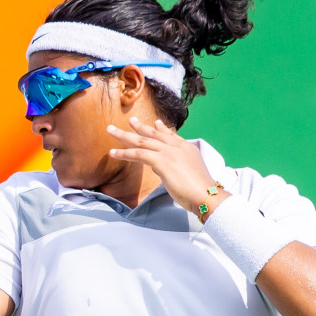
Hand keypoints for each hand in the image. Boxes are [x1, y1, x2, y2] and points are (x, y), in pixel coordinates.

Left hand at [106, 116, 227, 217]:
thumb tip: (163, 167)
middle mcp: (177, 147)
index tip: (155, 123)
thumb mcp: (190, 173)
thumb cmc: (199, 191)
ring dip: (124, 136)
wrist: (206, 194)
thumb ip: (177, 167)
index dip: (161, 129)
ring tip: (110, 130)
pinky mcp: (161, 161)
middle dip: (140, 127)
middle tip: (130, 120)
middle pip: (154, 135)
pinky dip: (124, 153)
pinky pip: (138, 154)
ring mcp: (169, 152)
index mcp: (187, 149)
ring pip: (142, 141)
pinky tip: (113, 153)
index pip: (171, 136)